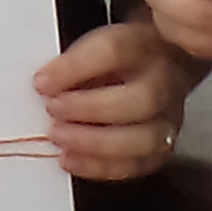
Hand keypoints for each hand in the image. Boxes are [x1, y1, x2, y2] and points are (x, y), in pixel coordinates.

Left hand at [37, 17, 202, 181]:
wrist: (156, 62)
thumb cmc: (116, 56)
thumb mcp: (93, 43)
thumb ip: (71, 62)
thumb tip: (44, 85)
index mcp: (141, 45)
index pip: (114, 51)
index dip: (74, 68)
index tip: (43, 81)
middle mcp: (163, 81)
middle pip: (140, 100)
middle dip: (90, 109)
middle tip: (54, 111)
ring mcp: (169, 116)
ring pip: (146, 139)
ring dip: (96, 143)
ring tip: (60, 138)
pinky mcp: (163, 145)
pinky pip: (139, 164)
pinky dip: (102, 167)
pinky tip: (73, 160)